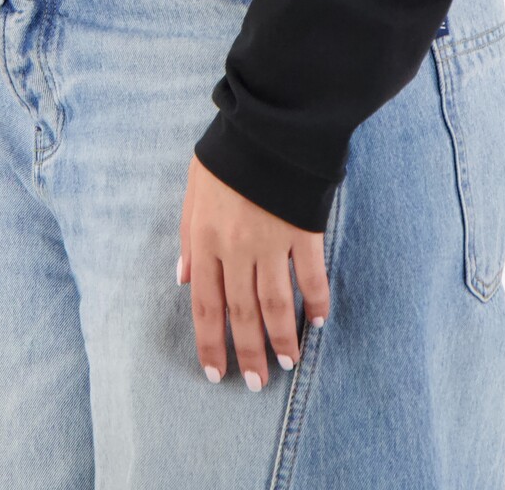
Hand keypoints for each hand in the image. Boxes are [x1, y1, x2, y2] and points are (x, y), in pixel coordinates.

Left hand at [179, 152, 330, 387]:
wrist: (268, 121)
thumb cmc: (228, 152)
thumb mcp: (193, 188)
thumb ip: (188, 236)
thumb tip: (184, 279)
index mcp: (206, 238)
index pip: (206, 304)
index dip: (210, 342)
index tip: (216, 373)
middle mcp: (236, 247)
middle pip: (241, 313)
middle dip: (249, 352)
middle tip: (257, 382)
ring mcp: (272, 240)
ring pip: (276, 304)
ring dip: (283, 338)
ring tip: (288, 363)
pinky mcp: (303, 230)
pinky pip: (312, 276)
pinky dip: (317, 301)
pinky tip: (320, 321)